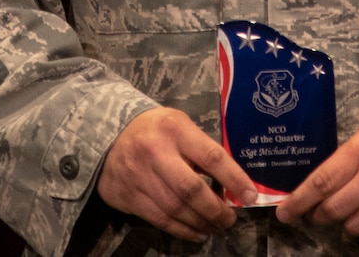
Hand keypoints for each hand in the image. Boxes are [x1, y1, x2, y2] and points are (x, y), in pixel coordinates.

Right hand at [97, 107, 258, 242]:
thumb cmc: (154, 130)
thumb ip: (200, 149)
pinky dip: (182, 230)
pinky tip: (196, 232)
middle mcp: (155, 152)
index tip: (250, 196)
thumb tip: (231, 183)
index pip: (211, 156)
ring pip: (176, 209)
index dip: (234, 179)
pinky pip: (160, 219)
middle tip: (230, 220)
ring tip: (215, 227)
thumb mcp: (179, 126)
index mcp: (174, 129)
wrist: (108, 134)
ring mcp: (138, 175)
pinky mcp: (127, 195)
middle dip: (216, 210)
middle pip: (191, 189)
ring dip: (201, 223)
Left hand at [276, 120, 358, 247]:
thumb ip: (342, 162)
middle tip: (319, 212)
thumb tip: (314, 191)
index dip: (299, 201)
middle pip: (334, 209)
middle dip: (320, 214)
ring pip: (354, 227)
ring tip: (354, 209)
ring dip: (347, 223)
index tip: (284, 214)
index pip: (322, 182)